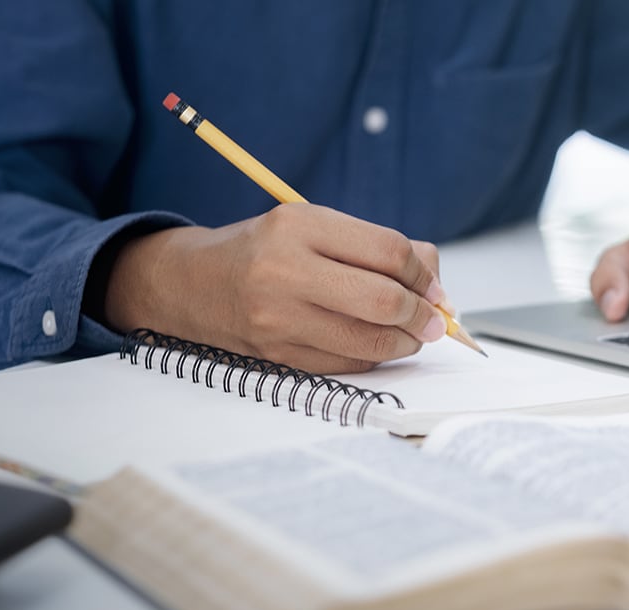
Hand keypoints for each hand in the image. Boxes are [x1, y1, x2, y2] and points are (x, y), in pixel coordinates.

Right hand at [102, 203, 447, 372]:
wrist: (193, 285)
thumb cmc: (265, 250)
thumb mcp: (315, 226)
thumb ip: (376, 246)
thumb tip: (435, 279)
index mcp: (299, 225)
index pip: (388, 252)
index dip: (423, 274)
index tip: (433, 287)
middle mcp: (285, 271)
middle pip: (383, 301)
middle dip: (421, 314)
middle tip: (433, 319)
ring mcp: (278, 319)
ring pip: (369, 342)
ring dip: (404, 342)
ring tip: (411, 334)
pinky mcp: (278, 356)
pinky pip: (347, 364)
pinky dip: (373, 357)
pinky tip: (375, 344)